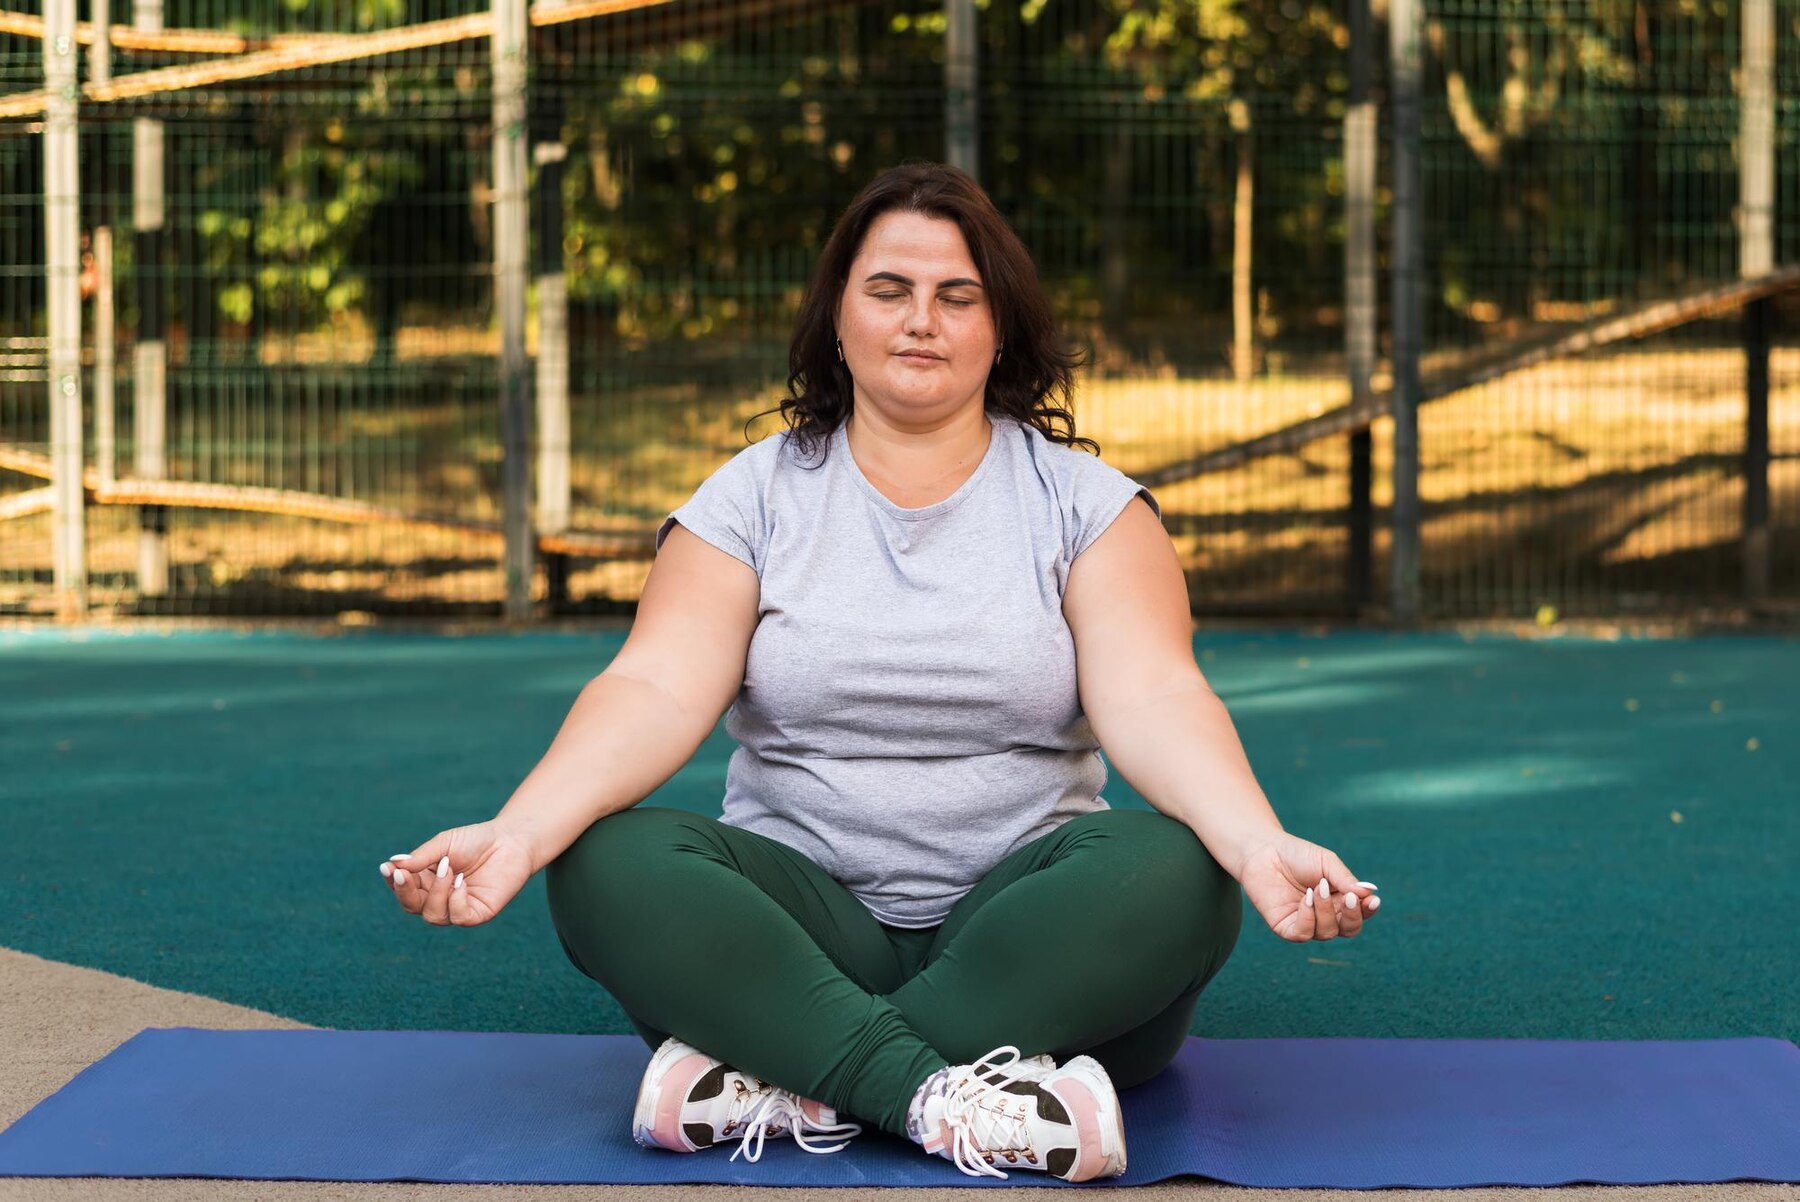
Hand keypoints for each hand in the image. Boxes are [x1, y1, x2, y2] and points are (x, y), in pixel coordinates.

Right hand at [379, 820, 533, 927]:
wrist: (510, 840)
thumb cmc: (476, 840)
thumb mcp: (444, 844)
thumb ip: (421, 857)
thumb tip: (393, 865)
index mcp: (427, 881)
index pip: (404, 889)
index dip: (393, 882)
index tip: (387, 868)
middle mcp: (439, 898)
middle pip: (412, 906)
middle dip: (404, 891)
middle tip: (402, 874)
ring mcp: (458, 908)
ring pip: (433, 915)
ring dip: (435, 892)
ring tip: (447, 868)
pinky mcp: (477, 914)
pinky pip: (458, 917)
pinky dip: (455, 900)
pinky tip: (461, 882)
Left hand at [1235, 832, 1379, 942]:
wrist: (1263, 851)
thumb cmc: (1297, 855)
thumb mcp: (1326, 862)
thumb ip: (1346, 879)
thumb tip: (1370, 893)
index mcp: (1339, 901)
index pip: (1360, 914)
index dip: (1368, 911)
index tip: (1373, 900)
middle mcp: (1325, 916)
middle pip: (1349, 929)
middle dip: (1352, 915)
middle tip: (1350, 897)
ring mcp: (1306, 923)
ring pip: (1328, 932)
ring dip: (1327, 911)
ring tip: (1317, 888)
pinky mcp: (1285, 927)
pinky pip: (1303, 934)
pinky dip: (1308, 918)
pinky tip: (1306, 899)